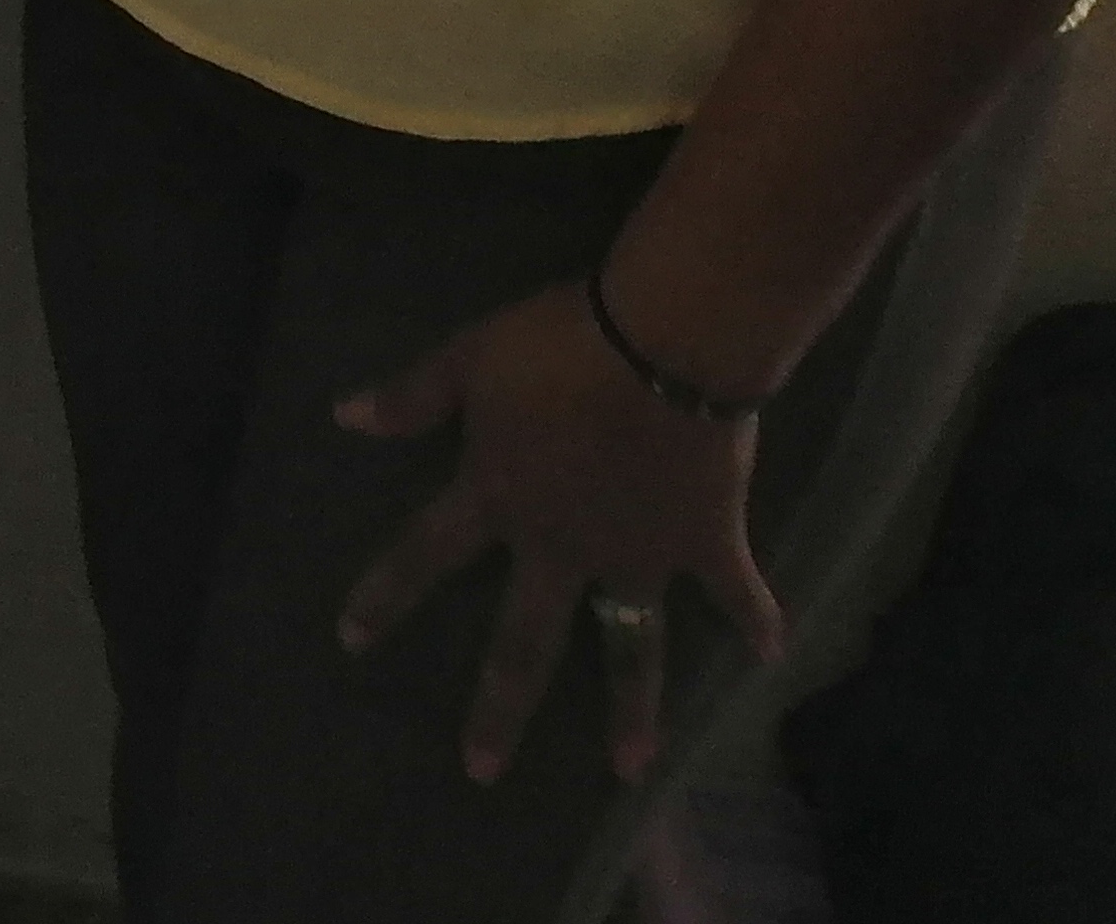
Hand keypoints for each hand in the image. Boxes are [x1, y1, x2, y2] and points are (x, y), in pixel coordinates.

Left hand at [332, 280, 782, 788]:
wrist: (663, 343)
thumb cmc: (557, 344)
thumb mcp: (469, 357)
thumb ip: (412, 394)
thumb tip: (343, 415)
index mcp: (499, 500)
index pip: (425, 554)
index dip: (384, 596)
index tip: (350, 641)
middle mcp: (563, 547)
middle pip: (524, 642)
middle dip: (500, 708)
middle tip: (482, 772)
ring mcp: (637, 556)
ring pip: (630, 649)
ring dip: (632, 710)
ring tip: (629, 768)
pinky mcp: (706, 543)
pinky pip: (734, 591)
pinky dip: (757, 618)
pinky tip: (773, 653)